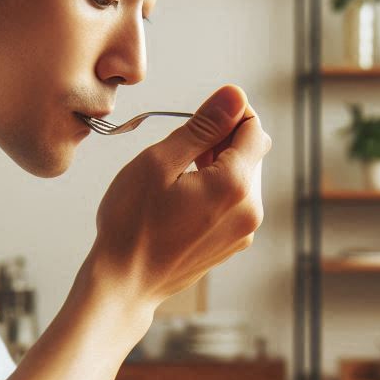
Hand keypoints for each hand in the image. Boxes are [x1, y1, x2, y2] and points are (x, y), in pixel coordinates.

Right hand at [82, 84, 270, 308]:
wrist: (125, 284)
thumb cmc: (132, 225)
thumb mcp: (160, 163)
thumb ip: (203, 127)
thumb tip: (235, 96)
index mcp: (234, 186)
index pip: (254, 129)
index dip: (230, 113)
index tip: (200, 116)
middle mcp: (250, 211)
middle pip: (252, 152)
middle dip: (224, 139)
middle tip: (182, 148)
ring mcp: (244, 231)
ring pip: (244, 177)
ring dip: (219, 164)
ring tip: (179, 174)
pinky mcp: (233, 244)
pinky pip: (236, 202)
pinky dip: (217, 189)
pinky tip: (184, 197)